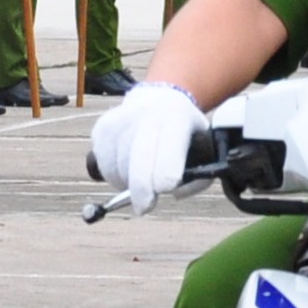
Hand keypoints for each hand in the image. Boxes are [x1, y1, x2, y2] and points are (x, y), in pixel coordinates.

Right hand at [86, 79, 207, 212]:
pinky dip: (114, 174)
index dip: (166, 175)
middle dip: (141, 190)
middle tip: (144, 207)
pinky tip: (128, 166)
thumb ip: (200, 176)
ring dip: (128, 182)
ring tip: (142, 175)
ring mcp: (120, 121)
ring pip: (118, 167)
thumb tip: (176, 193)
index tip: (165, 188)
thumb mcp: (205, 146)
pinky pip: (103, 164)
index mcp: (176, 118)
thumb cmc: (183, 133)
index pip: (169, 151)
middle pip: (138, 161)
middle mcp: (146, 115)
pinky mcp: (102, 128)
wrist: (157, 99)